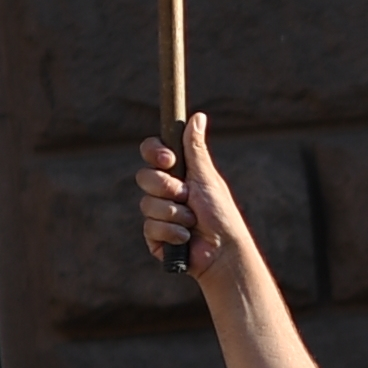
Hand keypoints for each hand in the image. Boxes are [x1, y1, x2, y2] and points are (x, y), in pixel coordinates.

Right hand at [134, 115, 246, 275]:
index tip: (169, 160)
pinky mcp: (154, 236)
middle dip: (166, 188)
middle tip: (186, 196)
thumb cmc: (220, 212)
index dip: (155, 153)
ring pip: (146, 204)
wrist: (223, 251)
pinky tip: (185, 238)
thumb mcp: (206, 177)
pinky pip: (150, 227)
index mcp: (176, 173)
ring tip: (192, 222)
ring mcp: (157, 214)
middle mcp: (164, 191)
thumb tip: (198, 116)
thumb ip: (195, 149)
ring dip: (173, 213)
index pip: (151, 153)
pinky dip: (171, 232)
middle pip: (144, 177)